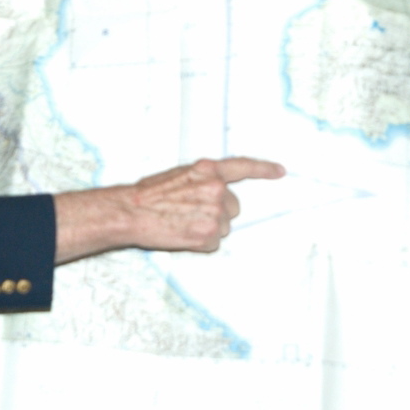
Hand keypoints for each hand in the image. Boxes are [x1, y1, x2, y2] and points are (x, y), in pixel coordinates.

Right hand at [52, 156, 284, 263]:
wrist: (130, 212)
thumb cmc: (147, 195)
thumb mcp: (178, 176)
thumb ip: (201, 181)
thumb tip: (215, 193)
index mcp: (207, 170)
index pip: (243, 166)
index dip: (264, 169)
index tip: (280, 171)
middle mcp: (216, 189)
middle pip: (233, 207)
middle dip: (216, 212)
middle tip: (188, 212)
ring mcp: (215, 212)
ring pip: (223, 227)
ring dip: (207, 228)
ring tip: (180, 223)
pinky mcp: (209, 234)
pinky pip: (213, 243)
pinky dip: (200, 242)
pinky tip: (181, 234)